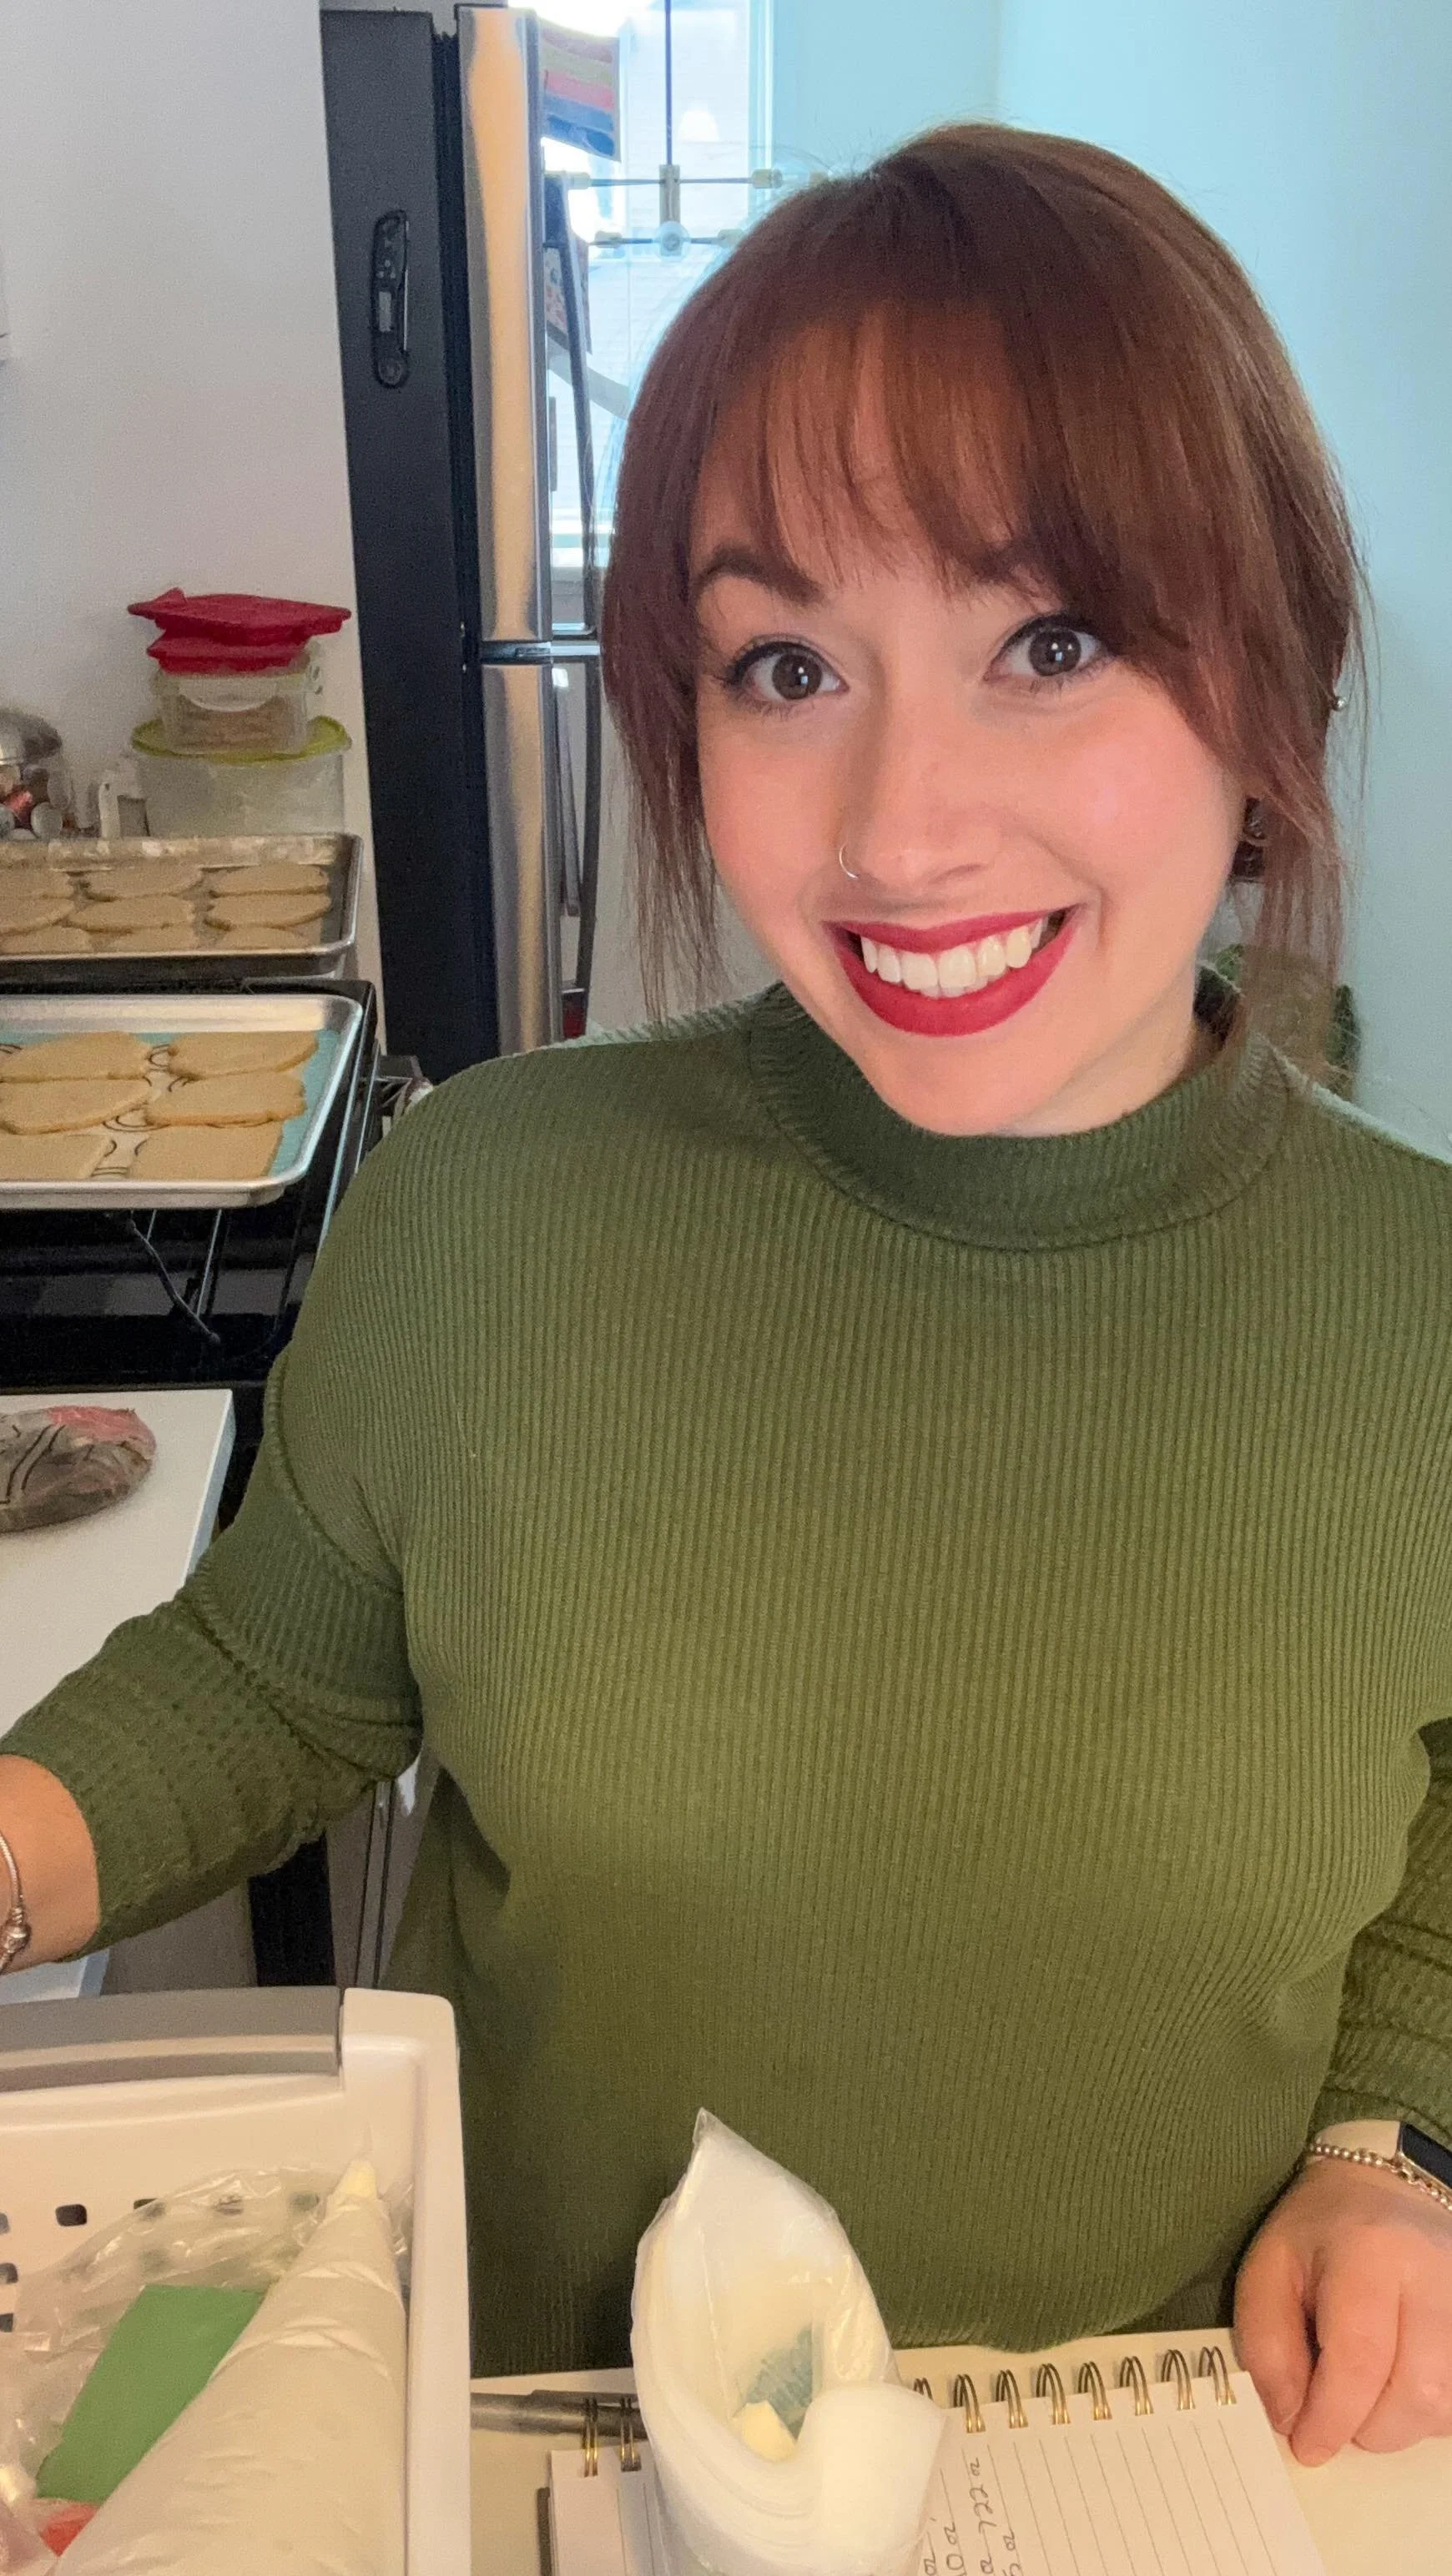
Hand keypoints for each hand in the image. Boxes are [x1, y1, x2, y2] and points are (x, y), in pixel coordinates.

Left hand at [1235, 2154, 1451, 2461]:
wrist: (1384, 2186)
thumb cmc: (1319, 2231)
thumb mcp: (1268, 2269)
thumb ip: (1268, 2346)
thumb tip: (1291, 2420)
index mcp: (1369, 2253)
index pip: (1361, 2357)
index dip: (1332, 2417)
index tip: (1306, 2445)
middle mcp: (1432, 2278)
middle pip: (1418, 2393)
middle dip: (1369, 2428)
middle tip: (1336, 2414)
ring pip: (1447, 2404)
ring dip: (1401, 2425)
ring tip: (1366, 2397)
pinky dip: (1428, 2414)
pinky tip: (1398, 2389)